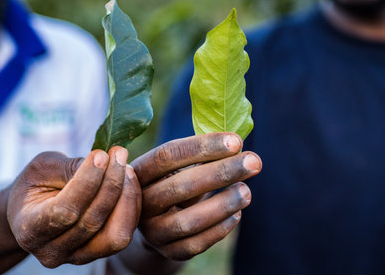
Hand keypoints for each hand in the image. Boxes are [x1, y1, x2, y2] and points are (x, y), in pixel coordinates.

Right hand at [7, 147, 140, 267]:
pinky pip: (123, 233)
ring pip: (115, 235)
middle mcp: (52, 252)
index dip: (87, 181)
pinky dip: (131, 206)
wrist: (31, 211)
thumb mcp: (41, 168)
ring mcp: (77, 258)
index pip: (65, 211)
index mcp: (30, 230)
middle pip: (93, 221)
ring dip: (126, 197)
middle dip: (111, 183)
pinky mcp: (99, 254)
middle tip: (119, 154)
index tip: (101, 154)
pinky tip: (128, 181)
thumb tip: (104, 163)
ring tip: (126, 168)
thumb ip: (68, 168)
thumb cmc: (35, 184)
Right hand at [132, 132, 260, 259]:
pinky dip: (219, 229)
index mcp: (139, 171)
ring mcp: (151, 230)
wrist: (157, 223)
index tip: (236, 141)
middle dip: (221, 172)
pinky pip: (195, 244)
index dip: (201, 147)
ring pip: (188, 221)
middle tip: (254, 162)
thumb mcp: (177, 167)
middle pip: (179, 186)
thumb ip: (200, 155)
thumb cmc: (174, 183)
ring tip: (247, 192)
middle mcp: (140, 202)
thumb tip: (237, 141)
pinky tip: (237, 215)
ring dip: (223, 205)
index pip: (167, 155)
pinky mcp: (167, 251)